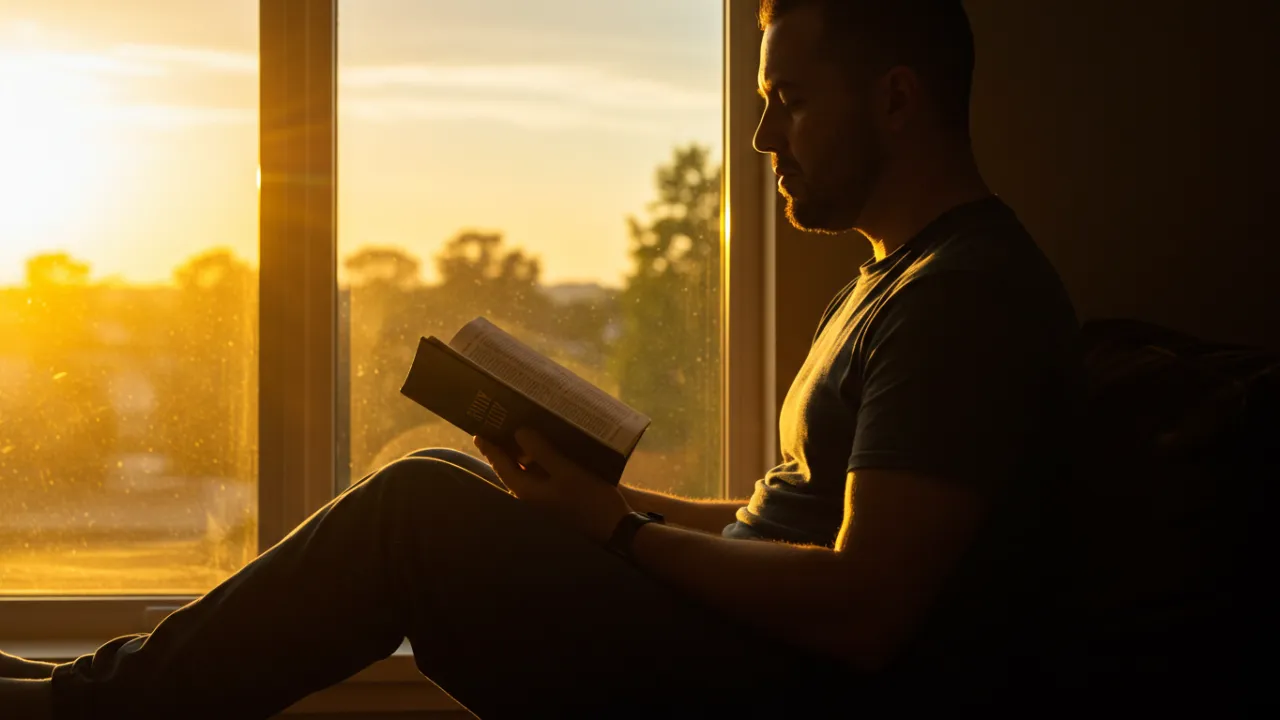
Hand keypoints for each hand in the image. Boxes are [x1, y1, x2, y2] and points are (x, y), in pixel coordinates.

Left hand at [474, 428, 631, 543]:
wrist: (614, 527)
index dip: (489, 447)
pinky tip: (547, 445)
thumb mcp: (566, 471)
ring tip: (520, 427)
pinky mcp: (558, 495)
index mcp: (527, 491)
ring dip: (522, 451)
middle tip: (498, 423)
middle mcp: (531, 495)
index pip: (501, 465)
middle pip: (511, 467)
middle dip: (504, 447)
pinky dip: (539, 458)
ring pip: (526, 470)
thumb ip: (542, 452)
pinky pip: (542, 473)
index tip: (478, 429)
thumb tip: (519, 432)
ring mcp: (545, 496)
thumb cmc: (590, 499)